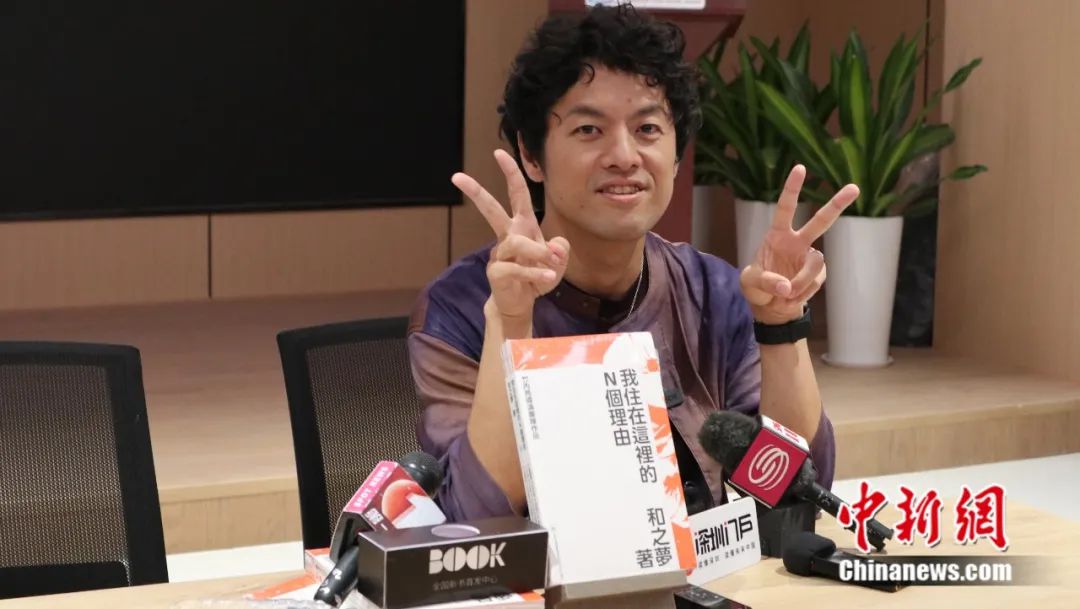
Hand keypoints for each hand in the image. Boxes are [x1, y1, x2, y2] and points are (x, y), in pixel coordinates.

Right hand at [451, 150, 569, 321]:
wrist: (520, 304)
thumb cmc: (537, 278)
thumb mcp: (557, 262)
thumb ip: (560, 250)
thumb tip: (555, 245)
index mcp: (522, 226)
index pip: (516, 194)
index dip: (510, 173)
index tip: (498, 153)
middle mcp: (508, 236)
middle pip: (491, 209)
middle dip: (476, 192)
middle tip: (456, 177)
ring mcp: (499, 254)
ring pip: (517, 243)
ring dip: (538, 253)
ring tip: (551, 266)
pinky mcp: (497, 273)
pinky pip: (516, 269)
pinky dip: (535, 273)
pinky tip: (547, 278)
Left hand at [740, 165, 859, 324]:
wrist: (770, 307)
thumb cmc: (756, 287)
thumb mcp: (750, 283)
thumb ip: (766, 282)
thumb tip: (786, 286)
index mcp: (777, 235)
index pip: (785, 208)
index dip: (792, 189)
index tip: (800, 168)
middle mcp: (797, 241)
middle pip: (821, 221)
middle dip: (837, 204)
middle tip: (855, 187)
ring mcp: (809, 258)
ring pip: (816, 263)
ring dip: (801, 281)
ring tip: (784, 294)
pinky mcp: (818, 275)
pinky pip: (816, 282)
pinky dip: (803, 293)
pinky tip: (791, 298)